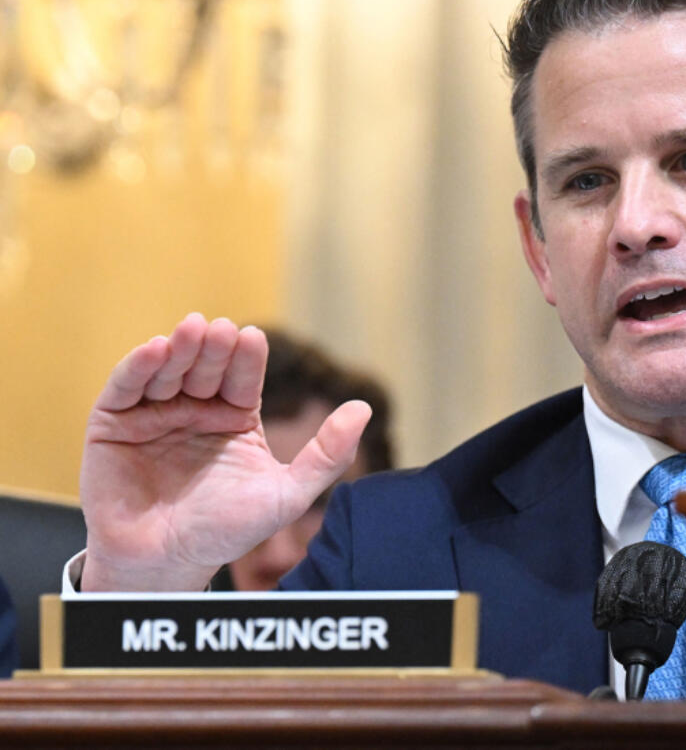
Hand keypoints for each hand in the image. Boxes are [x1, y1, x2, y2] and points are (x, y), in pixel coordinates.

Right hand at [79, 313, 370, 591]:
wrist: (165, 564)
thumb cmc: (225, 532)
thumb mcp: (286, 495)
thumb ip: (326, 455)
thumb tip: (364, 408)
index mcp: (234, 418)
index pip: (243, 377)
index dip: (247, 357)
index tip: (253, 339)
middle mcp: (194, 409)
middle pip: (205, 368)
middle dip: (213, 348)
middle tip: (220, 329)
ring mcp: (153, 414)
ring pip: (168, 370)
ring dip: (179, 348)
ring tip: (191, 330)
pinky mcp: (112, 424)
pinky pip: (124, 389)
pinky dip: (137, 367)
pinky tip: (154, 350)